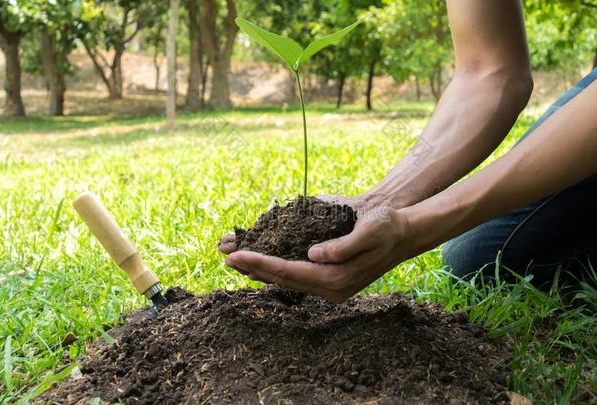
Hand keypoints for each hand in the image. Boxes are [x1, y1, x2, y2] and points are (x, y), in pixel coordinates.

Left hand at [220, 197, 411, 303]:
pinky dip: (276, 272)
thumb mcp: (369, 231)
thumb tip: (313, 255)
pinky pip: (297, 278)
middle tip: (225, 257)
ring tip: (235, 261)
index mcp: (337, 278)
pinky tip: (260, 267)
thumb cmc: (387, 227)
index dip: (260, 264)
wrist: (404, 233)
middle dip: (253, 268)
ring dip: (261, 271)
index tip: (236, 255)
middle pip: (283, 280)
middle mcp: (331, 289)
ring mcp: (331, 288)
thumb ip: (342, 246)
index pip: (290, 272)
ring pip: (288, 282)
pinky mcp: (330, 281)